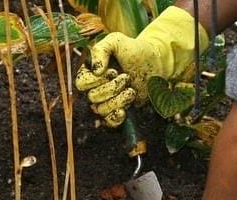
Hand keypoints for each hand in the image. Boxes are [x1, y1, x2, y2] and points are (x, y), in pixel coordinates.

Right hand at [74, 6, 208, 126]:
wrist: (155, 63)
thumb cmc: (135, 50)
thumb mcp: (116, 41)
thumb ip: (100, 49)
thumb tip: (96, 71)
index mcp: (91, 71)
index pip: (82, 83)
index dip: (97, 80)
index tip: (113, 71)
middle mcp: (96, 87)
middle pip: (93, 97)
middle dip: (111, 88)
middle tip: (126, 77)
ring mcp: (107, 100)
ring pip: (102, 110)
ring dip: (118, 100)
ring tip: (131, 90)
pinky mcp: (118, 110)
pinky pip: (109, 122)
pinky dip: (116, 118)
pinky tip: (124, 111)